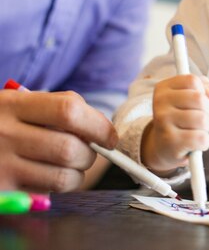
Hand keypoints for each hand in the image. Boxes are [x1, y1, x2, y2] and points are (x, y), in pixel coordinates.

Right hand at [0, 89, 116, 191]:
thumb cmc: (0, 122)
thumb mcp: (18, 103)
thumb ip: (57, 108)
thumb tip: (101, 130)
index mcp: (13, 104)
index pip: (69, 110)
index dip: (98, 125)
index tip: (109, 136)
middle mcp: (4, 133)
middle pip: (70, 149)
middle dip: (90, 155)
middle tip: (87, 154)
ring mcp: (0, 164)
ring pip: (63, 177)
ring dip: (77, 175)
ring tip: (69, 167)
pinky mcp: (0, 190)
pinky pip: (45, 194)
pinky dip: (56, 188)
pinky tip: (46, 176)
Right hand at [141, 74, 208, 172]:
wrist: (162, 147)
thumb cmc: (179, 119)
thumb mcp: (186, 99)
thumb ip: (201, 88)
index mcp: (163, 89)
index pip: (193, 81)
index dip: (202, 91)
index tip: (197, 102)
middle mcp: (160, 103)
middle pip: (200, 99)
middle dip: (206, 111)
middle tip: (198, 119)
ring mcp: (163, 122)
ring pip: (202, 119)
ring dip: (205, 128)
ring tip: (194, 131)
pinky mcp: (170, 141)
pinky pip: (202, 138)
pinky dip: (204, 143)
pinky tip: (193, 144)